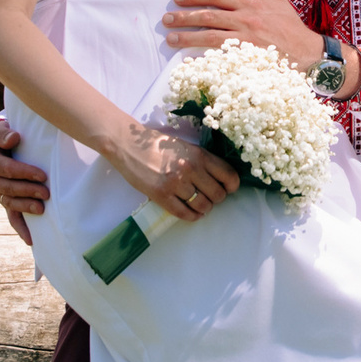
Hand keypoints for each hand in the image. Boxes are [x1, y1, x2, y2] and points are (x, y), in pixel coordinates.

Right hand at [0, 120, 49, 243]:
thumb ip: (3, 134)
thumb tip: (14, 138)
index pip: (8, 169)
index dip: (25, 172)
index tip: (42, 175)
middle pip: (10, 188)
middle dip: (28, 191)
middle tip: (47, 192)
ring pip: (11, 203)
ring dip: (26, 207)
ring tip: (42, 209)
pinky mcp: (6, 201)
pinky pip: (12, 217)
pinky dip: (20, 229)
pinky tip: (31, 239)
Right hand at [107, 122, 240, 221]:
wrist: (128, 144)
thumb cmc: (158, 144)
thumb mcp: (186, 147)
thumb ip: (203, 161)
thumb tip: (221, 178)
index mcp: (199, 155)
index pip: (229, 176)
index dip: (232, 186)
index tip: (228, 188)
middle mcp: (190, 169)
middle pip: (218, 194)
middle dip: (217, 198)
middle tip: (209, 196)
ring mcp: (176, 184)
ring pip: (203, 206)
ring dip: (204, 208)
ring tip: (199, 204)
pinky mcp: (161, 196)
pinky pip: (185, 214)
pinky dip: (192, 216)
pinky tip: (191, 213)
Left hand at [164, 0, 323, 68]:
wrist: (309, 53)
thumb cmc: (292, 28)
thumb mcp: (277, 0)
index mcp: (251, 5)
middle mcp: (246, 20)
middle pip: (209, 15)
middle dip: (184, 16)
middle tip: (166, 18)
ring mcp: (246, 41)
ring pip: (210, 36)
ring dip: (187, 37)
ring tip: (170, 38)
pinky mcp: (247, 59)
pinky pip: (220, 57)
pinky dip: (203, 57)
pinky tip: (188, 59)